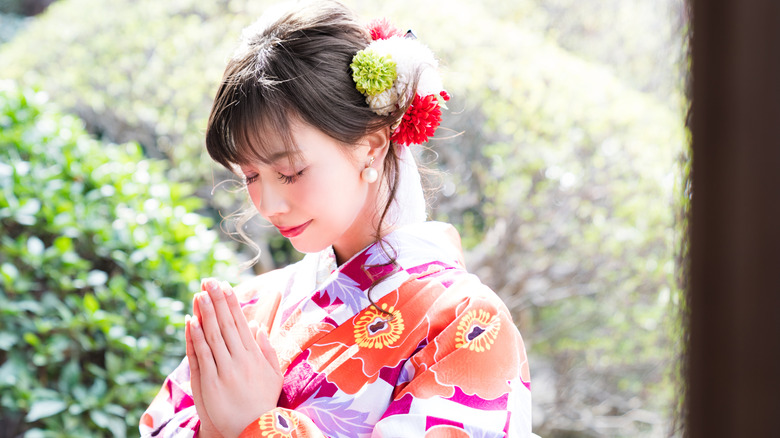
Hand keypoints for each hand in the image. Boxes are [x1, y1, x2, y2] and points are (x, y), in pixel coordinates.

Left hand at [186, 279, 282, 437]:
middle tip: (210, 280)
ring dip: (206, 313)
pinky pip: (203, 355)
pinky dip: (196, 337)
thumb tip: (258, 327)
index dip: (232, 303)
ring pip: (214, 335)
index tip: (226, 285)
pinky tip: (192, 321)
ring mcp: (226, 369)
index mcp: (255, 355)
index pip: (241, 322)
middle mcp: (241, 359)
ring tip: (199, 293)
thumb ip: (266, 349)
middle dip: (218, 300)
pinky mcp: (211, 382)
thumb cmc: (262, 402)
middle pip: (226, 324)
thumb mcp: (273, 374)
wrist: (253, 429)